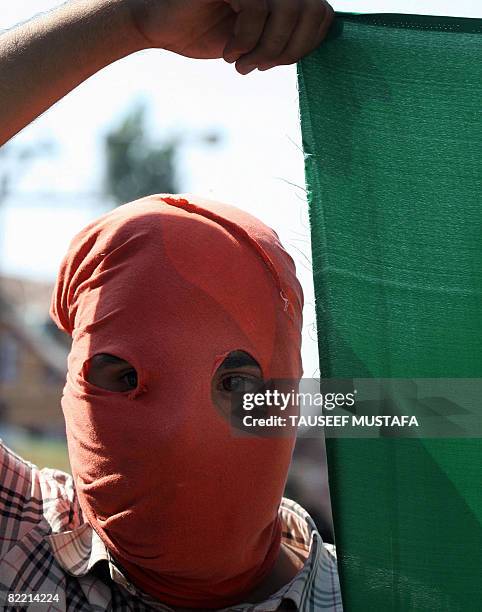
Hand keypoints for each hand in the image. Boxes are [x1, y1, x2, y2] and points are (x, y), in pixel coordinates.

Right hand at [128, 0, 333, 73]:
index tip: (280, 62)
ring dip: (268, 49)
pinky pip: (256, 8)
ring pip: (287, 10)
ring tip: (244, 64)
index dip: (308, 43)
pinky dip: (246, 39)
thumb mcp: (256, 38)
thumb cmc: (205, 31)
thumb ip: (287, 34)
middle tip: (262, 66)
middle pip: (312, 9)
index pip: (322, 11)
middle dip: (290, 50)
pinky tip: (230, 53)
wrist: (157, 23)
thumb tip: (322, 38)